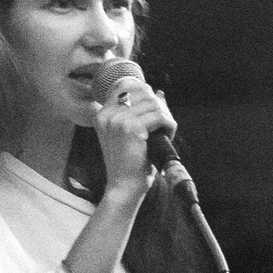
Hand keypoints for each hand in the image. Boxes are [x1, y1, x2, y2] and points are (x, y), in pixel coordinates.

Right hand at [93, 62, 176, 194]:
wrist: (124, 186)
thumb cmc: (131, 163)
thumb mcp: (131, 133)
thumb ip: (141, 111)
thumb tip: (159, 92)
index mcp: (102, 115)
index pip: (124, 85)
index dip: (145, 92)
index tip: (154, 108)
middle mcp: (107, 115)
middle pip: (142, 91)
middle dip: (159, 105)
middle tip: (163, 123)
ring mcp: (117, 121)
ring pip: (153, 103)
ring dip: (166, 117)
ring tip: (165, 132)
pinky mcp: (131, 129)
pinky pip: (159, 116)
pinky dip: (169, 125)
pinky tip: (167, 136)